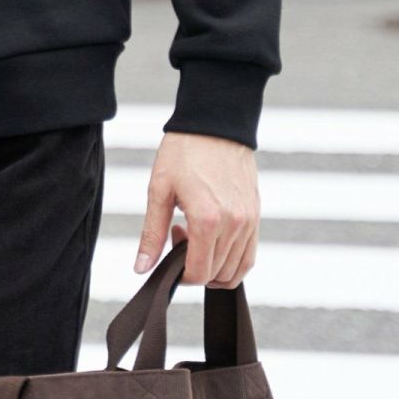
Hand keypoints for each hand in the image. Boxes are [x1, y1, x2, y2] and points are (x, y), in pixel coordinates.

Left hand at [134, 131, 260, 288]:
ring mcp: (249, 221)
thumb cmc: (184, 152)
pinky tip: (213, 238)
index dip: (181, 275)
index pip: (199, 273)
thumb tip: (142, 268)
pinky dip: (232, 261)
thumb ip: (152, 233)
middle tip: (179, 233)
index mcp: (207, 219)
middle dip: (194, 265)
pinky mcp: (256, 215)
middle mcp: (234, 224)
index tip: (171, 253)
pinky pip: (249, 256)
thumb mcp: (159, 190)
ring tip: (195, 233)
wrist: (215, 123)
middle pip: (216, 274)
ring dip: (213, 265)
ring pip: (235, 270)